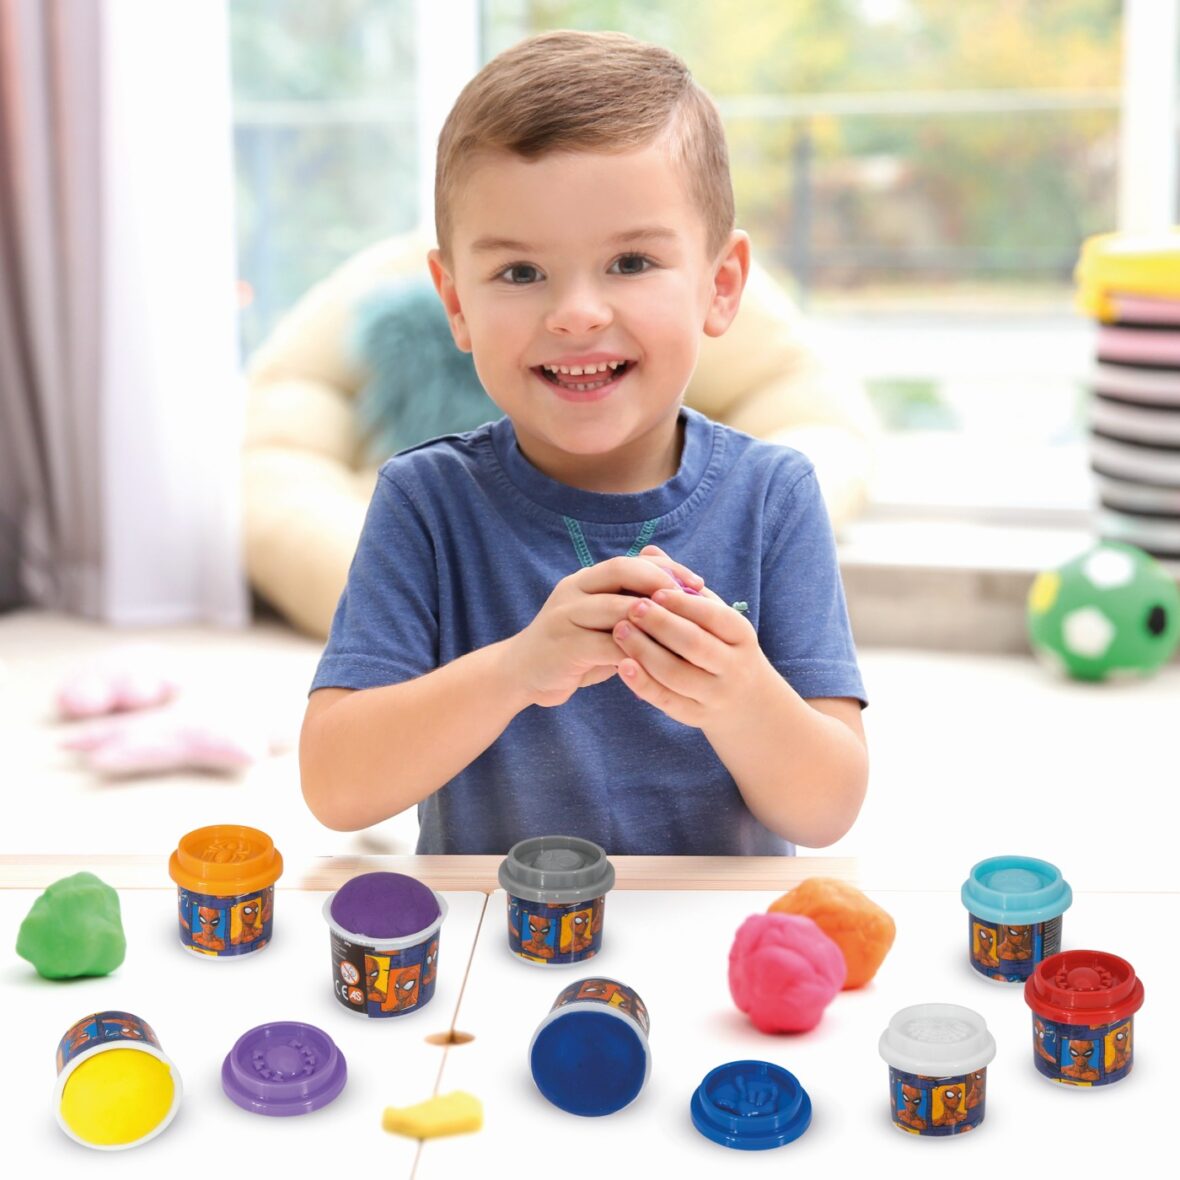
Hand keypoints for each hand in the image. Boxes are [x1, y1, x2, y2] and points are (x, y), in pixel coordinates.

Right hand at [504, 556, 695, 708]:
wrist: (521, 673)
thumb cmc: (573, 647)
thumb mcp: (601, 622)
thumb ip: (630, 603)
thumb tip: (676, 585)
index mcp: (585, 580)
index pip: (630, 561)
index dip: (666, 569)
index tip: (698, 584)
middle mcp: (573, 591)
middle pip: (622, 571)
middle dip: (662, 583)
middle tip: (694, 601)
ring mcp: (565, 617)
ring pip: (616, 607)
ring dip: (653, 618)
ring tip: (684, 630)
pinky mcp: (564, 647)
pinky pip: (607, 646)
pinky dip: (635, 651)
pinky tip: (659, 660)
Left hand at [612, 549, 771, 727]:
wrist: (745, 703)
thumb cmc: (720, 646)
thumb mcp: (712, 616)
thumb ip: (682, 586)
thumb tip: (649, 551)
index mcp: (741, 635)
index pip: (714, 616)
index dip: (683, 604)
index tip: (654, 590)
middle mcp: (733, 666)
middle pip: (695, 644)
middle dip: (661, 624)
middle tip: (631, 607)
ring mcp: (715, 694)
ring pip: (677, 674)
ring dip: (645, 652)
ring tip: (619, 631)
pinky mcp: (696, 715)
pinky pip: (667, 700)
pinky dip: (643, 683)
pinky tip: (622, 666)